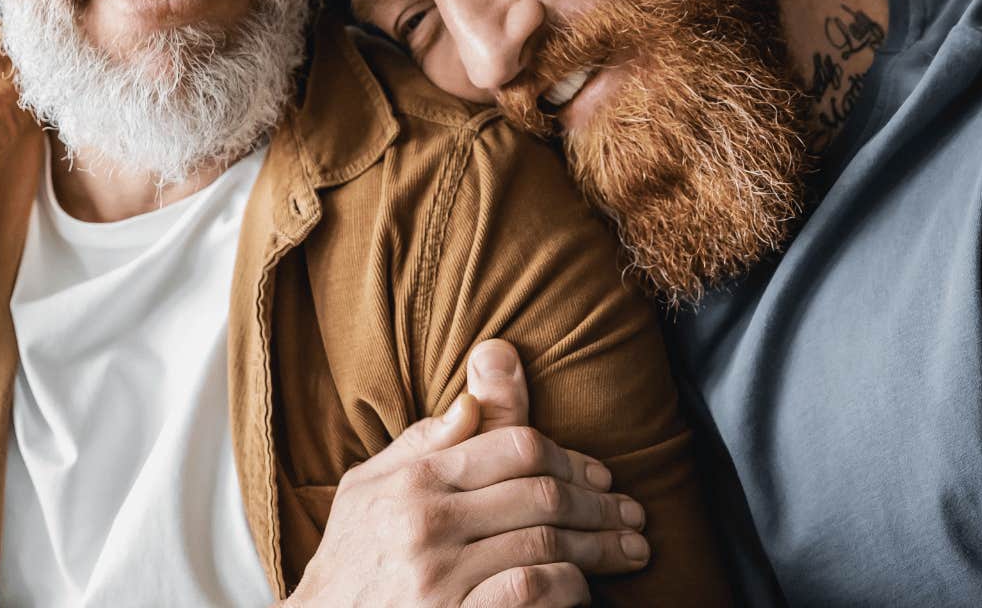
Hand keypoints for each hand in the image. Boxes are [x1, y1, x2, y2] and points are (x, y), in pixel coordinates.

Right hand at [286, 341, 645, 607]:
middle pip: (543, 495)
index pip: (517, 446)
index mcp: (413, 481)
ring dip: (599, 548)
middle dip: (600, 504)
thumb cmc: (348, 560)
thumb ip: (424, 441)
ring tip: (628, 552)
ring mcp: (440, 580)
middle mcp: (426, 525)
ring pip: (546, 544)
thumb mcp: (367, 489)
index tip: (602, 475)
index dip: (572, 458)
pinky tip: (582, 588)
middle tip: (633, 515)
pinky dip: (568, 588)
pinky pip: (532, 593)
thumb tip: (478, 394)